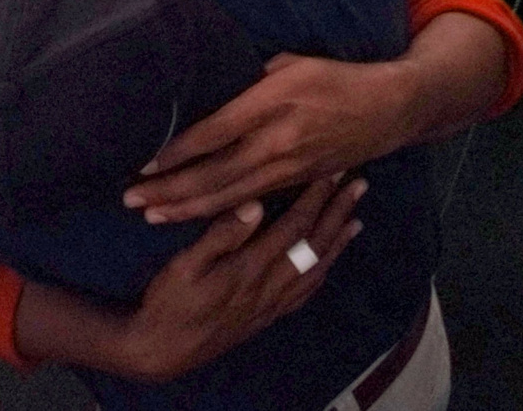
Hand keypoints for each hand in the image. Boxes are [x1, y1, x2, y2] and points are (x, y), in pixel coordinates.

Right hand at [120, 176, 364, 380]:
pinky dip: (322, 272)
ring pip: (316, 269)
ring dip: (337, 242)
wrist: (164, 351)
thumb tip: (255, 203)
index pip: (294, 227)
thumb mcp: (186, 264)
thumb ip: (221, 234)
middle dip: (337, 213)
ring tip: (354, 221)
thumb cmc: (170, 301)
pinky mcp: (267, 317)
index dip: (315, 198)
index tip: (332, 171)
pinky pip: (306, 292)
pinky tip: (325, 264)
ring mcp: (272, 305)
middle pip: (314, 246)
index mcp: (252, 268)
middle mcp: (271, 287)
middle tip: (359, 186)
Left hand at [124, 53, 411, 221]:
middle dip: (170, 191)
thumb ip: (250, 80)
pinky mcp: (296, 183)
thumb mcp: (291, 63)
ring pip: (230, 197)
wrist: (391, 109)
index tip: (144, 165)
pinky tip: (194, 217)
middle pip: (214, 175)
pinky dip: (219, 212)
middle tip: (130, 200)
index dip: (176, 153)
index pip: (213, 134)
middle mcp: (277, 142)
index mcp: (271, 105)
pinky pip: (250, 201)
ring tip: (151, 215)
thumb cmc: (335, 76)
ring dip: (187, 208)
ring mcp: (288, 169)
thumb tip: (211, 89)